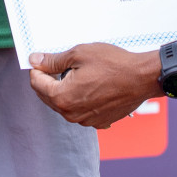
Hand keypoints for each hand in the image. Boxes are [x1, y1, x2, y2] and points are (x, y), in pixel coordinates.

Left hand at [28, 44, 161, 128]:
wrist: (142, 78)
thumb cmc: (113, 64)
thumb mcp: (79, 54)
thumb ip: (53, 60)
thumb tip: (35, 61)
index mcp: (63, 98)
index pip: (37, 84)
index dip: (37, 68)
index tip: (42, 60)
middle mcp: (71, 114)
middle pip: (48, 96)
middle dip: (49, 80)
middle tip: (60, 64)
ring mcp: (85, 120)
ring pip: (64, 104)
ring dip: (64, 90)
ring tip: (79, 73)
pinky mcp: (98, 122)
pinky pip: (80, 110)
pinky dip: (80, 99)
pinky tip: (90, 86)